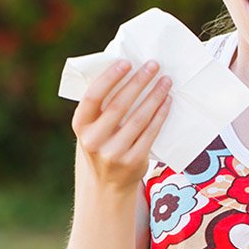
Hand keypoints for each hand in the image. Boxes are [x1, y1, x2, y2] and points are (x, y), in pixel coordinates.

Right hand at [71, 59, 171, 190]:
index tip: (127, 62)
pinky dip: (161, 114)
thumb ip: (102, 106)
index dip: (110, 78)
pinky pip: (151, 132)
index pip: (93, 97)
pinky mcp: (133, 161)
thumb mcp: (93, 127)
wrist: (107, 185)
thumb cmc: (103, 143)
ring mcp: (113, 153)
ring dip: (155, 96)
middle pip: (119, 105)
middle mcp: (93, 141)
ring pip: (139, 118)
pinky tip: (168, 101)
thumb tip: (126, 69)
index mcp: (80, 126)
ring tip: (166, 81)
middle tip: (154, 65)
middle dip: (139, 82)